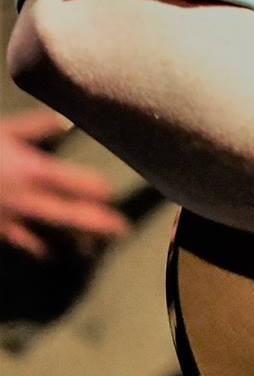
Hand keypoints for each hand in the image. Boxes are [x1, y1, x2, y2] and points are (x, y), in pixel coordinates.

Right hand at [0, 107, 127, 257]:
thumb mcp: (5, 130)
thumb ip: (37, 127)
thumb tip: (66, 122)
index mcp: (32, 171)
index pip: (77, 185)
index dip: (96, 190)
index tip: (110, 193)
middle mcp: (25, 199)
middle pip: (69, 216)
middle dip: (97, 224)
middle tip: (121, 230)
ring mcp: (8, 219)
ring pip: (47, 235)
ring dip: (71, 242)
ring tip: (91, 249)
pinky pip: (20, 242)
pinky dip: (37, 248)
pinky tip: (49, 254)